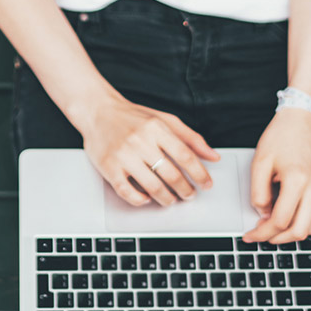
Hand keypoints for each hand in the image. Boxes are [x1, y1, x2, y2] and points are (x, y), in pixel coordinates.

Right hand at [75, 93, 220, 205]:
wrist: (97, 110)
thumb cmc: (132, 116)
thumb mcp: (165, 120)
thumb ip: (191, 137)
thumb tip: (213, 156)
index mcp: (156, 128)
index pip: (185, 155)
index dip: (200, 174)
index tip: (207, 184)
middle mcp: (140, 141)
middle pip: (171, 174)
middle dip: (185, 190)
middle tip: (189, 195)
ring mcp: (123, 155)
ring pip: (151, 186)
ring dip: (166, 198)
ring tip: (171, 200)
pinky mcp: (108, 166)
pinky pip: (127, 191)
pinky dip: (140, 199)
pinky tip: (146, 198)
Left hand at [243, 108, 310, 243]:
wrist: (302, 119)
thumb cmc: (280, 136)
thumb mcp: (260, 162)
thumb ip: (258, 193)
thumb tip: (263, 215)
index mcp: (297, 180)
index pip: (280, 221)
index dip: (262, 233)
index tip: (251, 234)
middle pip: (298, 231)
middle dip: (276, 238)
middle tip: (261, 234)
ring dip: (292, 234)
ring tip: (275, 228)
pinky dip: (308, 225)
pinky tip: (293, 220)